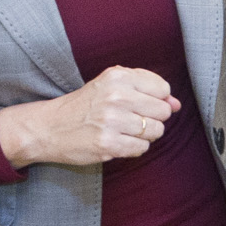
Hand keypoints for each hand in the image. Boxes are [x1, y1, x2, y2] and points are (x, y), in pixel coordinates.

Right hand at [0, 67, 178, 169]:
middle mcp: (116, 96)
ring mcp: (112, 121)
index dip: (158, 99)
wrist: (49, 127)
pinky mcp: (108, 143)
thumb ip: (146, 89)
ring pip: (155, 131)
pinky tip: (118, 141)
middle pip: (163, 111)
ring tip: (124, 130)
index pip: (163, 88)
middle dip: (153, 118)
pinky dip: (134, 147)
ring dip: (144, 135)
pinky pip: (142, 148)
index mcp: (117, 76)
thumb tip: (177, 104)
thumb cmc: (85, 105)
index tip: (141, 103)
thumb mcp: (111, 86)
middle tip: (132, 119)